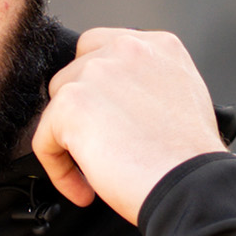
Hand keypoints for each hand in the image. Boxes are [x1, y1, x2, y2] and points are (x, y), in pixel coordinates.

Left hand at [31, 28, 225, 224]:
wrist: (190, 185)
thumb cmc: (191, 160)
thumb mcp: (185, 101)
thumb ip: (149, 87)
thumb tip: (119, 106)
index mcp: (158, 46)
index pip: (103, 49)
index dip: (98, 89)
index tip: (104, 119)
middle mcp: (126, 49)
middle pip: (75, 73)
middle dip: (82, 114)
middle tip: (101, 149)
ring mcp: (96, 72)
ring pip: (57, 105)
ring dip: (69, 140)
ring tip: (95, 173)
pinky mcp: (71, 103)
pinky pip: (44, 139)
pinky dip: (58, 169)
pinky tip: (85, 190)